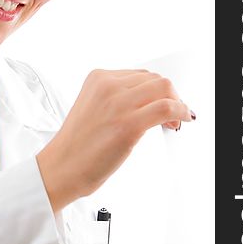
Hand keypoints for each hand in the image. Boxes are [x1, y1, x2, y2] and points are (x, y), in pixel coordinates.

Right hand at [36, 69, 193, 212]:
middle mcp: (108, 86)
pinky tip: (181, 121)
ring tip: (174, 121)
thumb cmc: (76, 146)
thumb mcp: (92, 108)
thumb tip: (147, 102)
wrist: (61, 167)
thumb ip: (115, 99)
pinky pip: (167, 108)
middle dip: (169, 96)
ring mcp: (118, 104)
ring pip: (164, 89)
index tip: (161, 104)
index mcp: (98, 79)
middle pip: (155, 80)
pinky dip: (181, 112)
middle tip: (171, 115)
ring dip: (177, 103)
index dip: (156, 91)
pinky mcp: (129, 124)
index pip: (140, 75)